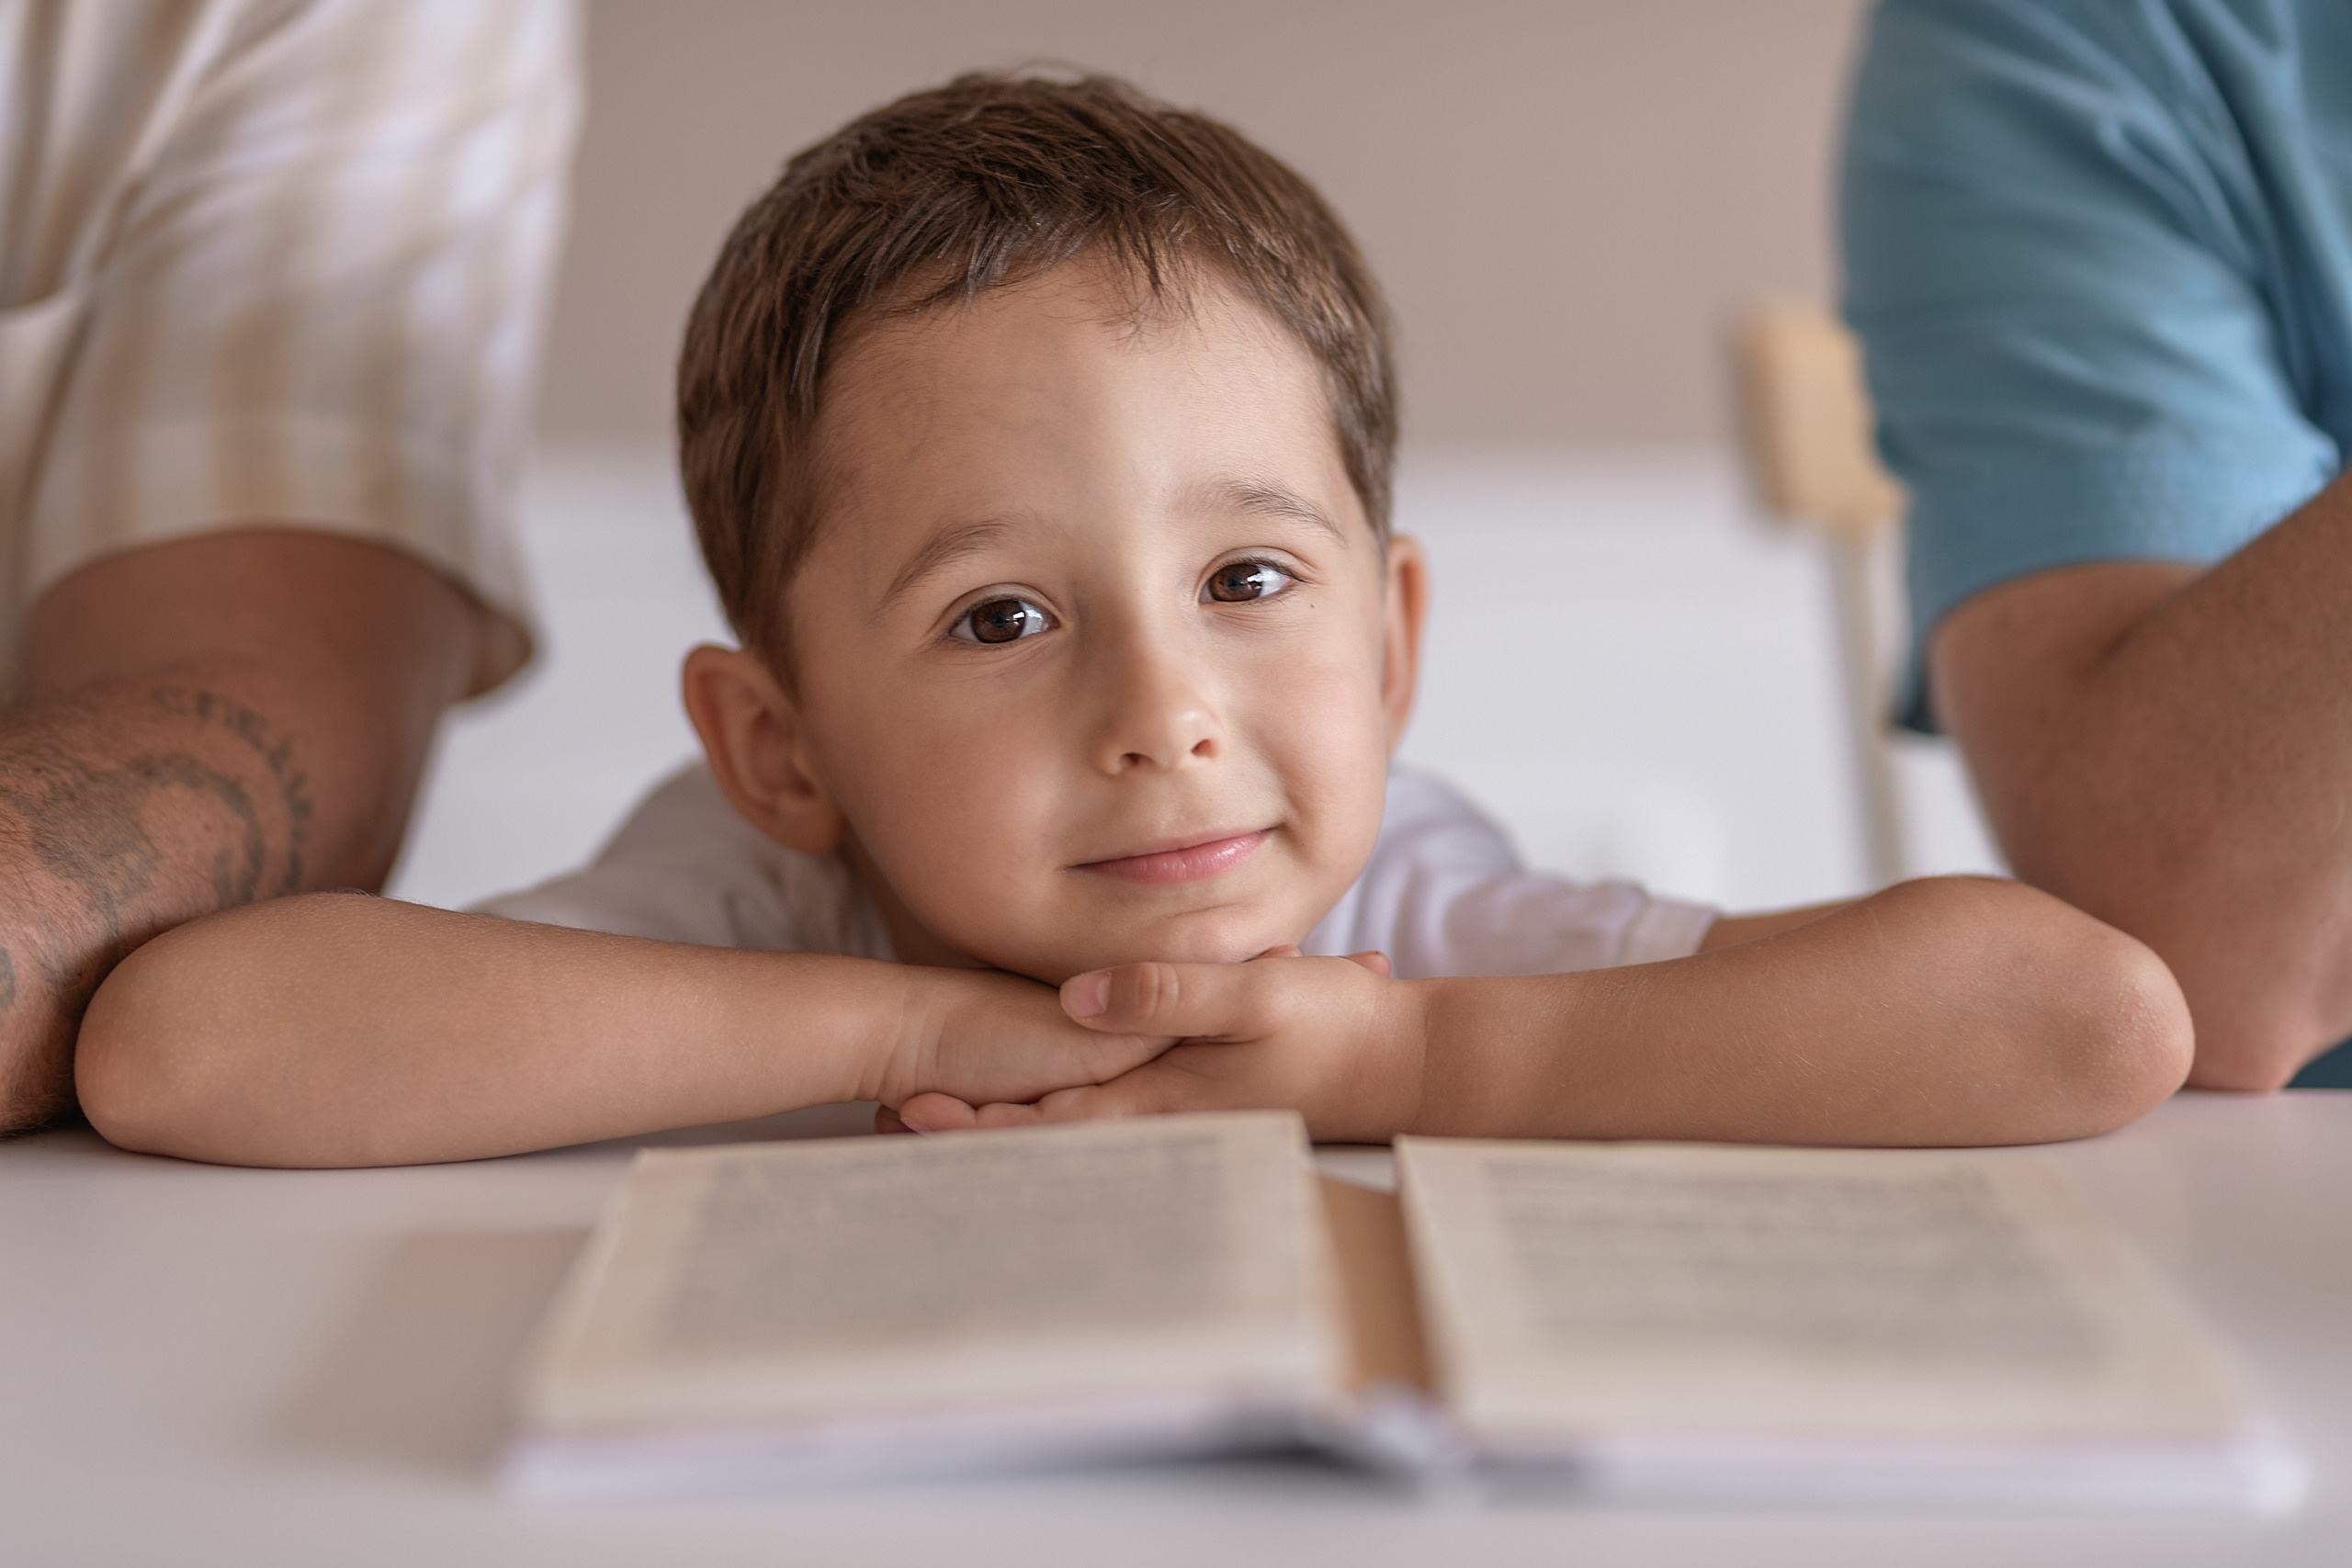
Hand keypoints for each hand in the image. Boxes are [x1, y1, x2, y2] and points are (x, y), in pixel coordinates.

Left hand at [895, 947, 1426, 1141]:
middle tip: (891, 1123)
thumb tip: (1079, 997)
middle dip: (972, 1129)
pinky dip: (1061, 1109)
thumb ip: (1169, 992)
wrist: (1409, 1066)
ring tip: (936, 1116)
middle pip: (1048, 1130)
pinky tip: (1039, 1100)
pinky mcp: (1198, 1099)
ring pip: (1075, 1124)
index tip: (907, 1111)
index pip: (1049, 1116)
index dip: (975, 1118)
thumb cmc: (1342, 1027)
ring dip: (1010, 1121)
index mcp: (1165, 1097)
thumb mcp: (1257, 993)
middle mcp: (1163, 1114)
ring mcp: (1181, 1111)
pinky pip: (1114, 1112)